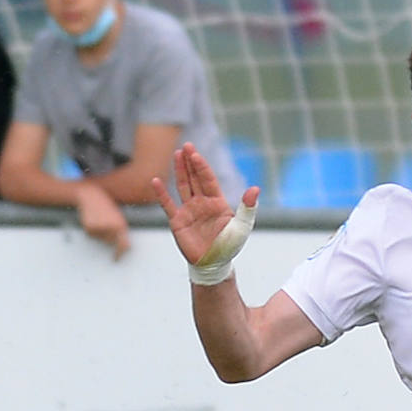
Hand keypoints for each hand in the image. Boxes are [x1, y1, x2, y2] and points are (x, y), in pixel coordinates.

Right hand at [75, 180, 130, 259]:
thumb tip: (119, 246)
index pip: (123, 245)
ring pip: (100, 239)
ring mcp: (101, 229)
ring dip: (99, 232)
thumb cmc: (106, 207)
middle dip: (107, 237)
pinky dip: (91, 230)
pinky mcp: (90, 228)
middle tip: (104, 224)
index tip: (116, 259)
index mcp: (122, 225)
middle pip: (109, 242)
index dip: (120, 254)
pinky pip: (91, 235)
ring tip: (99, 219)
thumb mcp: (116, 218)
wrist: (91, 196)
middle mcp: (112, 228)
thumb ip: (119, 230)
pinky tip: (92, 219)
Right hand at [153, 142, 259, 264]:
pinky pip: (167, 204)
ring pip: (183, 186)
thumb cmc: (229, 246)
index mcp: (218, 202)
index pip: (208, 179)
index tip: (195, 154)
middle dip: (191, 163)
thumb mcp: (241, 227)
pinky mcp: (177, 221)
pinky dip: (161, 193)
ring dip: (179, 171)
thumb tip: (255, 189)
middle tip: (186, 146)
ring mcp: (189, 211)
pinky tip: (156, 181)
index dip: (202, 166)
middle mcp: (202, 203)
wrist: (214, 264)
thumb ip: (247, 208)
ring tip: (176, 154)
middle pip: (195, 178)